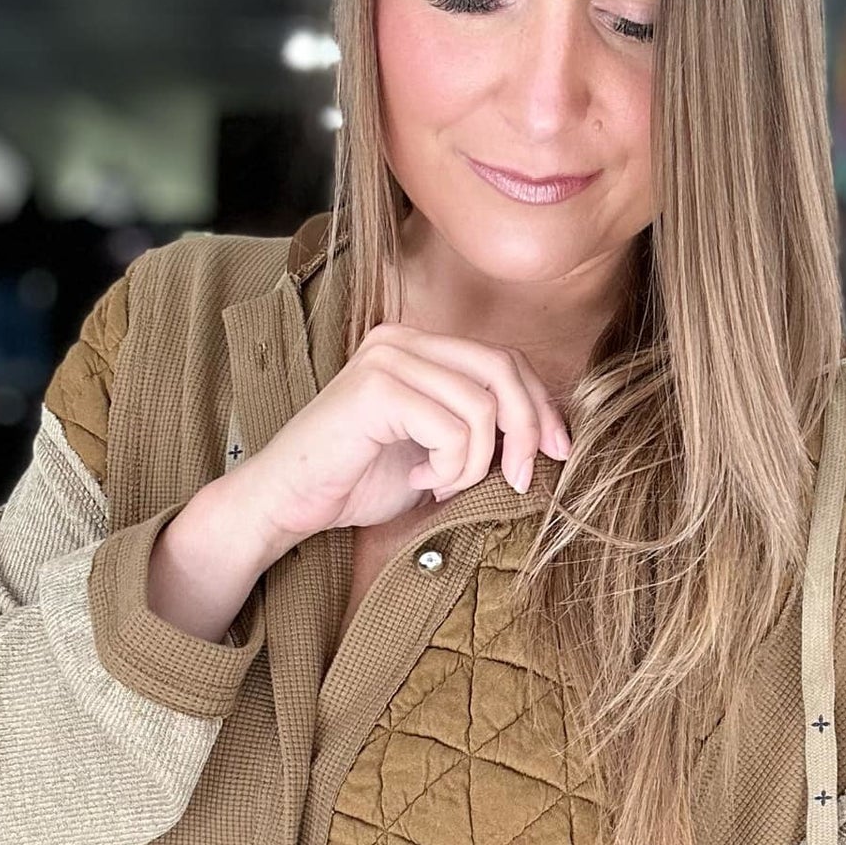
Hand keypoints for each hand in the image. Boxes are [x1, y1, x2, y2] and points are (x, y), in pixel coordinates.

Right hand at [235, 321, 573, 554]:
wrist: (288, 504)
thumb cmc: (356, 482)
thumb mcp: (436, 451)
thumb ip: (479, 430)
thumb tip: (548, 437)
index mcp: (418, 346)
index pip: (505, 359)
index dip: (540, 406)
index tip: (557, 453)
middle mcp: (403, 340)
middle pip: (504, 369)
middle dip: (526, 431)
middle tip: (517, 480)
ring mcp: (388, 359)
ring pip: (482, 407)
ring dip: (474, 463)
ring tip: (442, 483)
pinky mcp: (377, 388)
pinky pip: (453, 430)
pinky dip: (448, 467)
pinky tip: (417, 479)